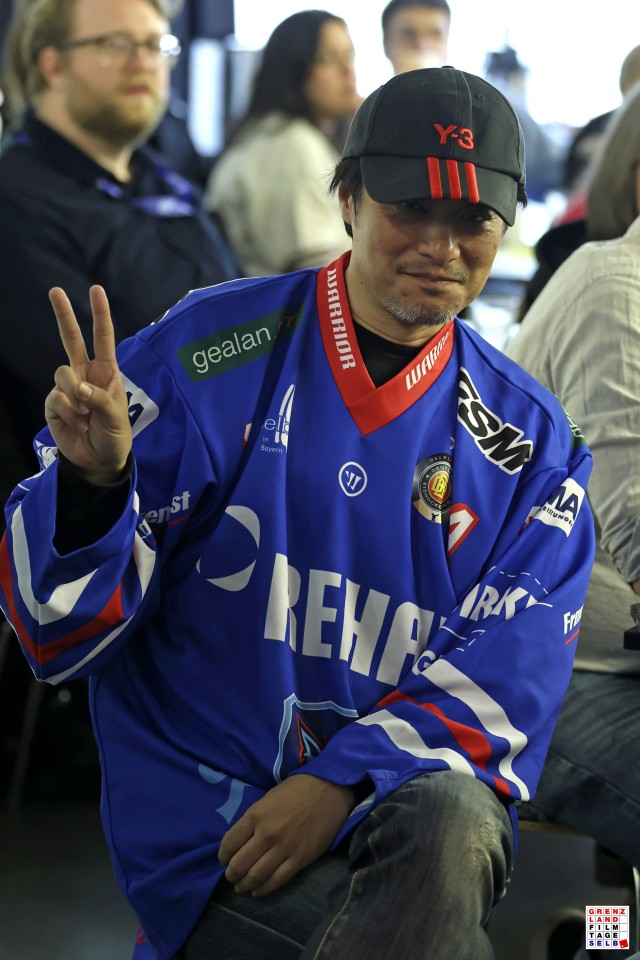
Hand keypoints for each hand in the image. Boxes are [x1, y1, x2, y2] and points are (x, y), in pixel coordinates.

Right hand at [45, 286, 131, 484]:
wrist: (98, 462)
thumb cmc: (114, 436)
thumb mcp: (116, 419)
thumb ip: (100, 400)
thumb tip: (78, 389)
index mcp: (106, 372)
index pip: (103, 338)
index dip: (100, 314)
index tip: (96, 290)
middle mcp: (85, 374)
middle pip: (71, 339)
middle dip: (64, 315)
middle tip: (55, 291)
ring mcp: (67, 388)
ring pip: (62, 373)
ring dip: (75, 396)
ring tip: (85, 416)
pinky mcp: (53, 403)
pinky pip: (56, 398)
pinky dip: (67, 413)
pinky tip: (76, 424)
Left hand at [218, 774, 355, 896]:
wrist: (328, 790)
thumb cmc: (295, 790)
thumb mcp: (267, 799)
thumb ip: (251, 820)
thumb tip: (235, 840)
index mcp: (256, 815)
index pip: (229, 844)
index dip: (223, 856)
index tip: (224, 860)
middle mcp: (267, 834)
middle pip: (240, 863)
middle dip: (231, 874)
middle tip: (231, 876)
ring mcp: (284, 848)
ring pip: (256, 876)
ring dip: (244, 884)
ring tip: (241, 886)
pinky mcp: (300, 859)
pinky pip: (277, 880)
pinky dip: (264, 889)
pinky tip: (258, 891)